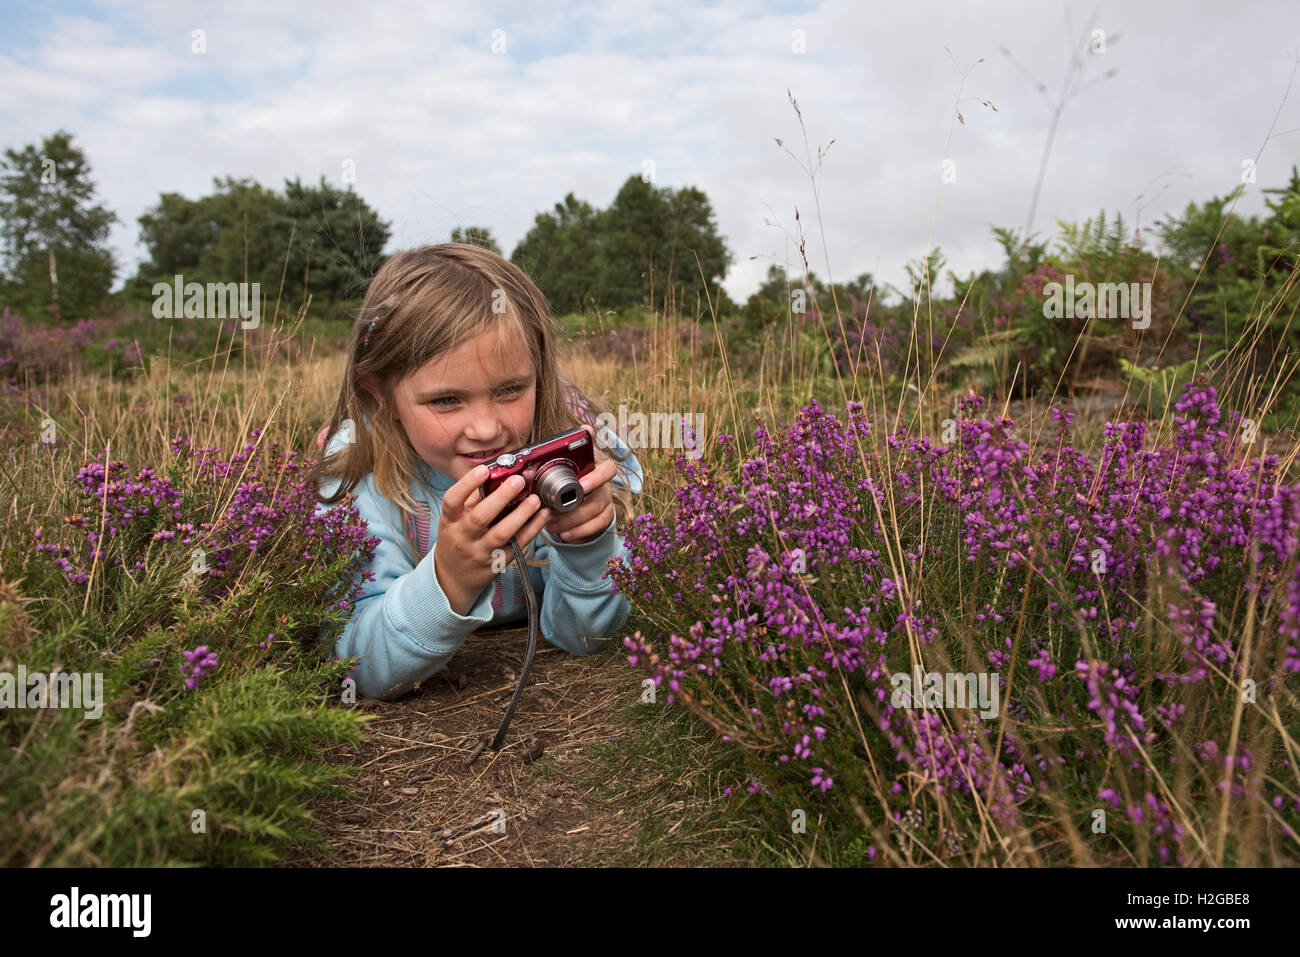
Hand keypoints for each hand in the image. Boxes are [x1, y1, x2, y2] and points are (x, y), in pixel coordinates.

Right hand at [434, 464, 552, 615]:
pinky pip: (517, 545)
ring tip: (535, 500)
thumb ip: (470, 499)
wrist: (453, 578)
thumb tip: (493, 475)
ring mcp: (480, 552)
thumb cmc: (456, 540)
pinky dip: (532, 529)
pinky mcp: (498, 563)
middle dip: (501, 497)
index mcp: (450, 521)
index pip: (453, 500)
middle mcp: (463, 537)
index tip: (484, 470)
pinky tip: (542, 515)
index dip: (467, 484)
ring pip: (502, 533)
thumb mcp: (453, 520)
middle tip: (518, 480)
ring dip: (521, 514)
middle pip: (481, 517)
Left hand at [545, 428, 617, 543]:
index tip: (580, 485)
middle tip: (553, 512)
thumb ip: (548, 479)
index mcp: (594, 471)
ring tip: (552, 526)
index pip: (607, 469)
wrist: (576, 510)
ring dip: (571, 521)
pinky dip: (578, 531)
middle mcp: (603, 485)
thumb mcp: (558, 483)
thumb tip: (527, 476)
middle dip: (573, 506)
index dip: (596, 477)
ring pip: (595, 512)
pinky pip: (596, 526)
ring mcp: (606, 502)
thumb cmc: (563, 491)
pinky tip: (564, 534)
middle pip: (598, 494)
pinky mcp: (605, 518)